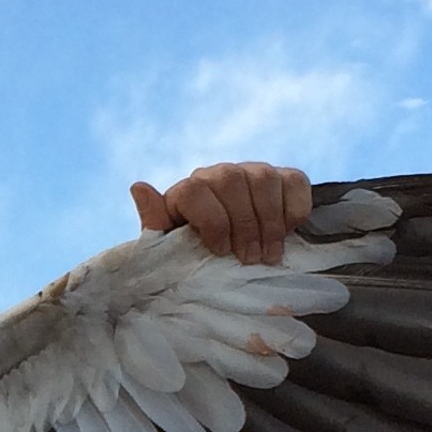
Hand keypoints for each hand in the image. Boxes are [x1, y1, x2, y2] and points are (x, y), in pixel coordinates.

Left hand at [129, 160, 311, 265]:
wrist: (233, 252)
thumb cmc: (198, 253)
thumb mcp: (172, 247)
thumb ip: (156, 222)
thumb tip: (138, 187)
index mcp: (189, 189)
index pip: (195, 190)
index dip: (211, 222)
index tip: (221, 251)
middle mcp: (219, 174)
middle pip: (231, 183)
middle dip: (244, 226)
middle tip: (250, 260)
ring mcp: (253, 171)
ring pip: (264, 180)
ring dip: (269, 222)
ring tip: (269, 255)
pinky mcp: (284, 176)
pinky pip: (294, 182)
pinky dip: (294, 209)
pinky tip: (287, 233)